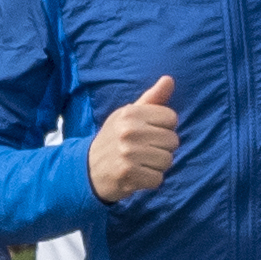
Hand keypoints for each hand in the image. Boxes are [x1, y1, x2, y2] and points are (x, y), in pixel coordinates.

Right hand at [88, 74, 181, 203]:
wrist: (88, 169)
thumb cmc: (115, 138)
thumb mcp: (128, 115)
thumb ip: (152, 98)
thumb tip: (169, 79)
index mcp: (130, 113)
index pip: (171, 118)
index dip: (164, 128)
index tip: (149, 133)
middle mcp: (128, 131)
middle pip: (173, 141)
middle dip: (162, 148)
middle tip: (144, 151)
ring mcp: (128, 153)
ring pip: (167, 160)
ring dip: (157, 165)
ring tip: (140, 163)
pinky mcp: (128, 174)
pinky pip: (158, 179)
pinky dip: (150, 180)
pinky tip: (137, 175)